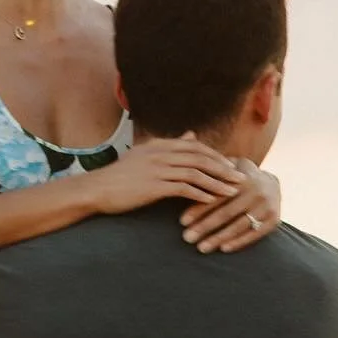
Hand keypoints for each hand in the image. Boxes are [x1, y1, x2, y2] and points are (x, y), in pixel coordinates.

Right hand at [88, 136, 243, 214]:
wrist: (96, 189)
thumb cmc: (119, 176)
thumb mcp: (145, 154)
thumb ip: (171, 145)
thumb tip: (192, 135)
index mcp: (160, 144)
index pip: (196, 147)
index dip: (215, 156)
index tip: (230, 166)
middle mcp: (161, 153)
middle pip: (201, 158)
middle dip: (223, 168)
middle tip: (240, 178)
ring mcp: (158, 169)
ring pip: (197, 173)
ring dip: (217, 183)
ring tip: (232, 192)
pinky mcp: (155, 186)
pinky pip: (185, 188)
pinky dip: (201, 194)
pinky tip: (212, 202)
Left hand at [180, 161, 280, 252]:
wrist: (272, 183)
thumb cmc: (237, 178)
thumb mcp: (226, 170)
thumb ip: (209, 172)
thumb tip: (183, 175)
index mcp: (241, 178)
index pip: (216, 196)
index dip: (198, 209)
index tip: (182, 222)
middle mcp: (256, 191)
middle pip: (226, 213)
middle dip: (205, 227)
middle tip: (187, 238)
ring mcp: (266, 206)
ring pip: (239, 225)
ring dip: (219, 238)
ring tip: (201, 248)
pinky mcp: (274, 219)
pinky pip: (254, 234)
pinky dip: (239, 242)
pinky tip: (223, 249)